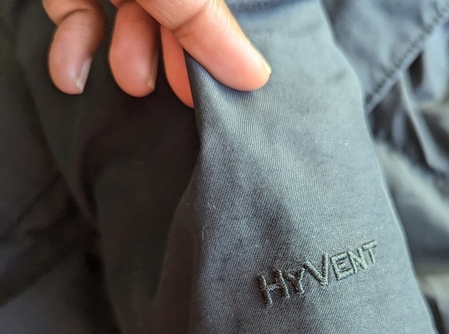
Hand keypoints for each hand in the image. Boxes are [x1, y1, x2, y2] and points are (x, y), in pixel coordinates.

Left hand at [43, 0, 271, 106]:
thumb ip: (206, 22)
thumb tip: (256, 75)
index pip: (217, 6)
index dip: (217, 42)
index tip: (215, 87)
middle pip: (177, 9)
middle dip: (170, 52)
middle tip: (174, 89)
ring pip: (129, 10)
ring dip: (127, 52)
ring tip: (128, 79)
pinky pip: (77, 5)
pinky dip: (74, 41)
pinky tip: (71, 74)